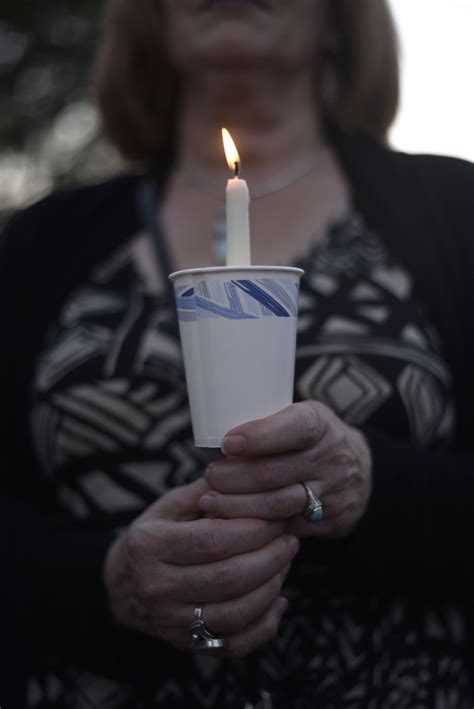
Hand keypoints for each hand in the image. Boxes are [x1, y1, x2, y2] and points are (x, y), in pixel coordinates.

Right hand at [103, 477, 298, 657]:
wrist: (123, 582)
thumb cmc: (156, 533)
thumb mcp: (171, 505)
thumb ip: (209, 490)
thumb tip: (252, 470)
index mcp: (149, 544)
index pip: (213, 540)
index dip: (255, 530)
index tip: (279, 517)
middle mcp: (155, 586)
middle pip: (228, 578)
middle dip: (271, 558)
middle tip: (290, 540)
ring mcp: (169, 620)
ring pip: (235, 614)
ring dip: (271, 588)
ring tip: (285, 563)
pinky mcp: (184, 643)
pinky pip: (233, 644)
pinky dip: (264, 626)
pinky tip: (278, 600)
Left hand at [199, 401, 371, 539]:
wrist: (359, 471)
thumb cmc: (311, 438)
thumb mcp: (299, 417)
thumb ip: (268, 424)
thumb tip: (215, 433)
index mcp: (321, 424)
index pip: (294, 428)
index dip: (259, 436)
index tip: (227, 444)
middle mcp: (331, 457)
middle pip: (275, 472)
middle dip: (234, 477)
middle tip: (210, 476)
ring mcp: (333, 492)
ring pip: (278, 504)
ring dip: (238, 505)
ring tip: (210, 501)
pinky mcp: (329, 521)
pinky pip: (286, 527)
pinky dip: (254, 526)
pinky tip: (231, 521)